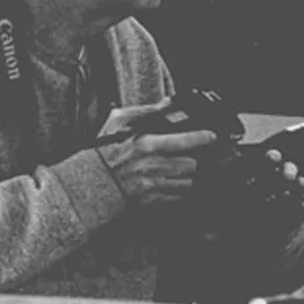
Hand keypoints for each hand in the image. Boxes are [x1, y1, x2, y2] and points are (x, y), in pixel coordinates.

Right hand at [97, 102, 217, 205]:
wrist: (92, 181)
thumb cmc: (105, 150)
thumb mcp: (119, 121)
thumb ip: (146, 111)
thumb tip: (167, 103)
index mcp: (146, 144)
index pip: (184, 141)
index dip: (202, 138)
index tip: (211, 136)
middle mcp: (153, 166)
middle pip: (191, 165)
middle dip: (194, 160)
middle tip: (191, 155)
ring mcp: (154, 185)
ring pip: (187, 182)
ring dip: (187, 176)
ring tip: (179, 169)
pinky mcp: (152, 200)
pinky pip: (177, 197)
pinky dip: (178, 190)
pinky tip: (170, 182)